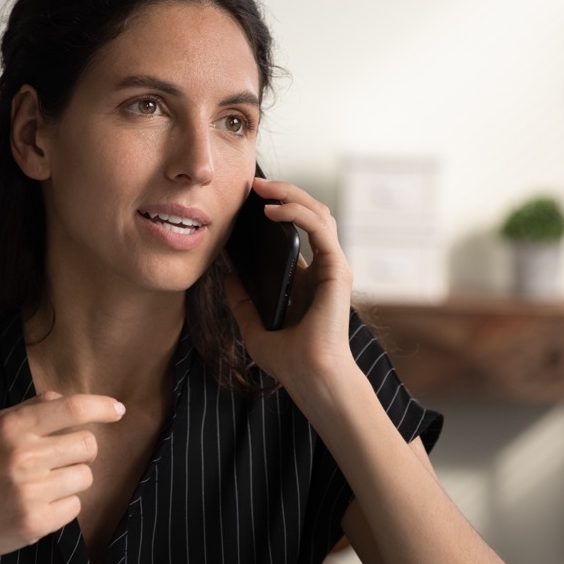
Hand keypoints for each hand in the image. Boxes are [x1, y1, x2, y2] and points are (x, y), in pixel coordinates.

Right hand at [0, 391, 123, 560]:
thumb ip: (33, 409)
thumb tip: (68, 400)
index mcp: (13, 427)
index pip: (71, 409)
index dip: (101, 407)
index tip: (118, 410)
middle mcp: (23, 456)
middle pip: (87, 445)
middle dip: (82, 452)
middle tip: (61, 460)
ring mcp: (29, 491)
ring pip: (85, 477)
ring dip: (71, 481)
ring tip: (44, 485)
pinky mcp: (35, 521)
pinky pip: (75, 506)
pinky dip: (63, 506)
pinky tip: (40, 504)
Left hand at [224, 177, 355, 396]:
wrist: (309, 378)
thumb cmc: (288, 360)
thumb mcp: (252, 326)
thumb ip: (241, 301)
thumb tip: (226, 276)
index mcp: (307, 278)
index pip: (296, 229)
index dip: (275, 208)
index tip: (247, 200)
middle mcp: (323, 268)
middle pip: (308, 213)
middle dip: (282, 193)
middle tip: (252, 184)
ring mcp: (333, 266)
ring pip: (317, 212)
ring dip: (289, 194)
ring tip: (261, 188)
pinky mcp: (337, 269)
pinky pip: (319, 227)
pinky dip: (296, 212)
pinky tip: (271, 210)